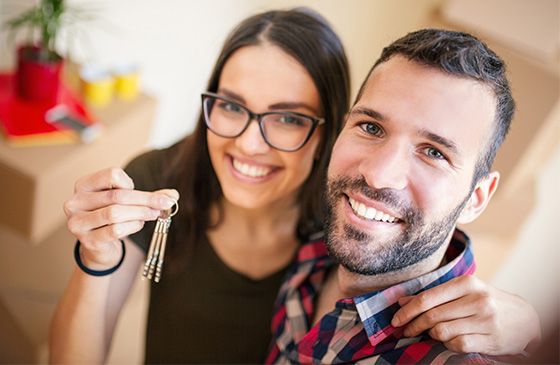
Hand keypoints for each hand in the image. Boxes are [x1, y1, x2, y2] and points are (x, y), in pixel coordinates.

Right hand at [64, 167, 178, 269]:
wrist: (99, 247)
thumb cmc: (112, 218)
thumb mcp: (128, 202)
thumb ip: (149, 196)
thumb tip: (174, 195)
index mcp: (83, 185)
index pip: (112, 175)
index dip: (131, 183)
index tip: (141, 192)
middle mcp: (75, 202)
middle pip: (117, 196)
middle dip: (146, 199)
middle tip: (165, 203)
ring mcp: (78, 222)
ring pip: (115, 213)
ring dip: (141, 213)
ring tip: (153, 214)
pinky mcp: (87, 240)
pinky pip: (115, 230)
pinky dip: (133, 226)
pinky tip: (139, 224)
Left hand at [391, 275, 540, 354]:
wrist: (525, 319)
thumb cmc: (486, 302)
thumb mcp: (462, 292)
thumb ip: (433, 296)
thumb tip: (402, 302)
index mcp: (467, 283)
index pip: (428, 298)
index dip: (407, 311)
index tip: (395, 320)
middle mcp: (476, 300)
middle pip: (432, 316)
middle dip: (413, 325)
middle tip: (406, 331)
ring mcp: (484, 320)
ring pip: (442, 331)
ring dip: (431, 335)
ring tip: (430, 333)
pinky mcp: (490, 339)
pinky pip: (456, 345)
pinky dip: (447, 345)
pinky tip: (449, 340)